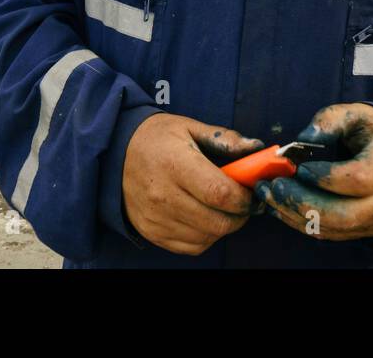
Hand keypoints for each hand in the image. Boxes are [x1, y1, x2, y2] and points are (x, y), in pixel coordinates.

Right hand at [122, 113, 263, 254]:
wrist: (115, 153)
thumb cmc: (157, 138)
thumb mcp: (190, 127)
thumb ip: (226, 139)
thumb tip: (257, 149)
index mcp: (176, 164)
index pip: (220, 193)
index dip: (244, 198)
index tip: (251, 192)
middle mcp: (164, 195)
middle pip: (218, 221)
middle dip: (240, 215)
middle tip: (241, 202)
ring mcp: (157, 218)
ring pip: (208, 236)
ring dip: (223, 225)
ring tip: (221, 207)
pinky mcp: (152, 232)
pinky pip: (192, 246)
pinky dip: (206, 236)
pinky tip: (204, 217)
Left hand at [256, 103, 372, 240]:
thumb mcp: (355, 114)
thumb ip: (328, 121)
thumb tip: (302, 138)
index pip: (360, 180)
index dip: (326, 178)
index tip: (301, 167)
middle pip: (344, 214)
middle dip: (302, 203)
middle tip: (274, 186)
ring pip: (335, 228)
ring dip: (296, 215)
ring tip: (269, 195)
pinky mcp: (365, 229)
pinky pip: (332, 233)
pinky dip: (303, 223)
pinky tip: (281, 206)